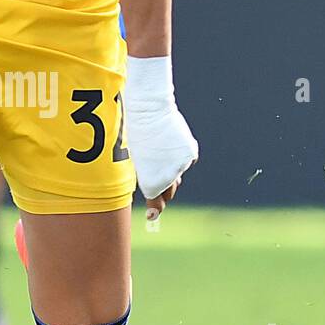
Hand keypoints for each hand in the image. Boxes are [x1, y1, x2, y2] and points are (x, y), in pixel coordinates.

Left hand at [123, 57, 197, 222]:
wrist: (149, 109)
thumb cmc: (135, 132)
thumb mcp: (134, 156)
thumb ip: (145, 173)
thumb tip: (153, 185)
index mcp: (151, 181)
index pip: (155, 201)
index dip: (154, 209)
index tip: (151, 215)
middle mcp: (169, 177)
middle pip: (169, 191)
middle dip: (163, 191)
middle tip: (157, 192)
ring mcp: (181, 165)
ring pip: (177, 174)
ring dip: (170, 171)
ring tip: (159, 158)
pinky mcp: (190, 153)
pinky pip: (185, 161)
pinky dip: (179, 158)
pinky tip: (169, 146)